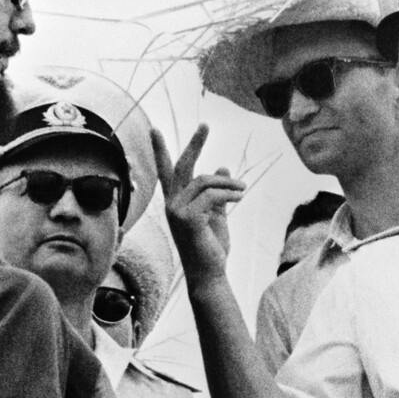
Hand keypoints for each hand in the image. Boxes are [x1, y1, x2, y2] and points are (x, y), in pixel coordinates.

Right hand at [152, 125, 245, 284]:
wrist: (210, 273)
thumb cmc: (211, 247)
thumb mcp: (216, 215)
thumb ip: (217, 193)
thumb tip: (222, 167)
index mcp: (175, 202)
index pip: (165, 171)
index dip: (160, 150)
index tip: (155, 130)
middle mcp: (171, 205)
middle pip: (180, 166)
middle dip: (194, 144)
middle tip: (205, 125)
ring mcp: (176, 211)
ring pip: (204, 181)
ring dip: (228, 183)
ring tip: (243, 188)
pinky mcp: (187, 219)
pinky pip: (212, 195)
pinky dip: (229, 192)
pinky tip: (241, 195)